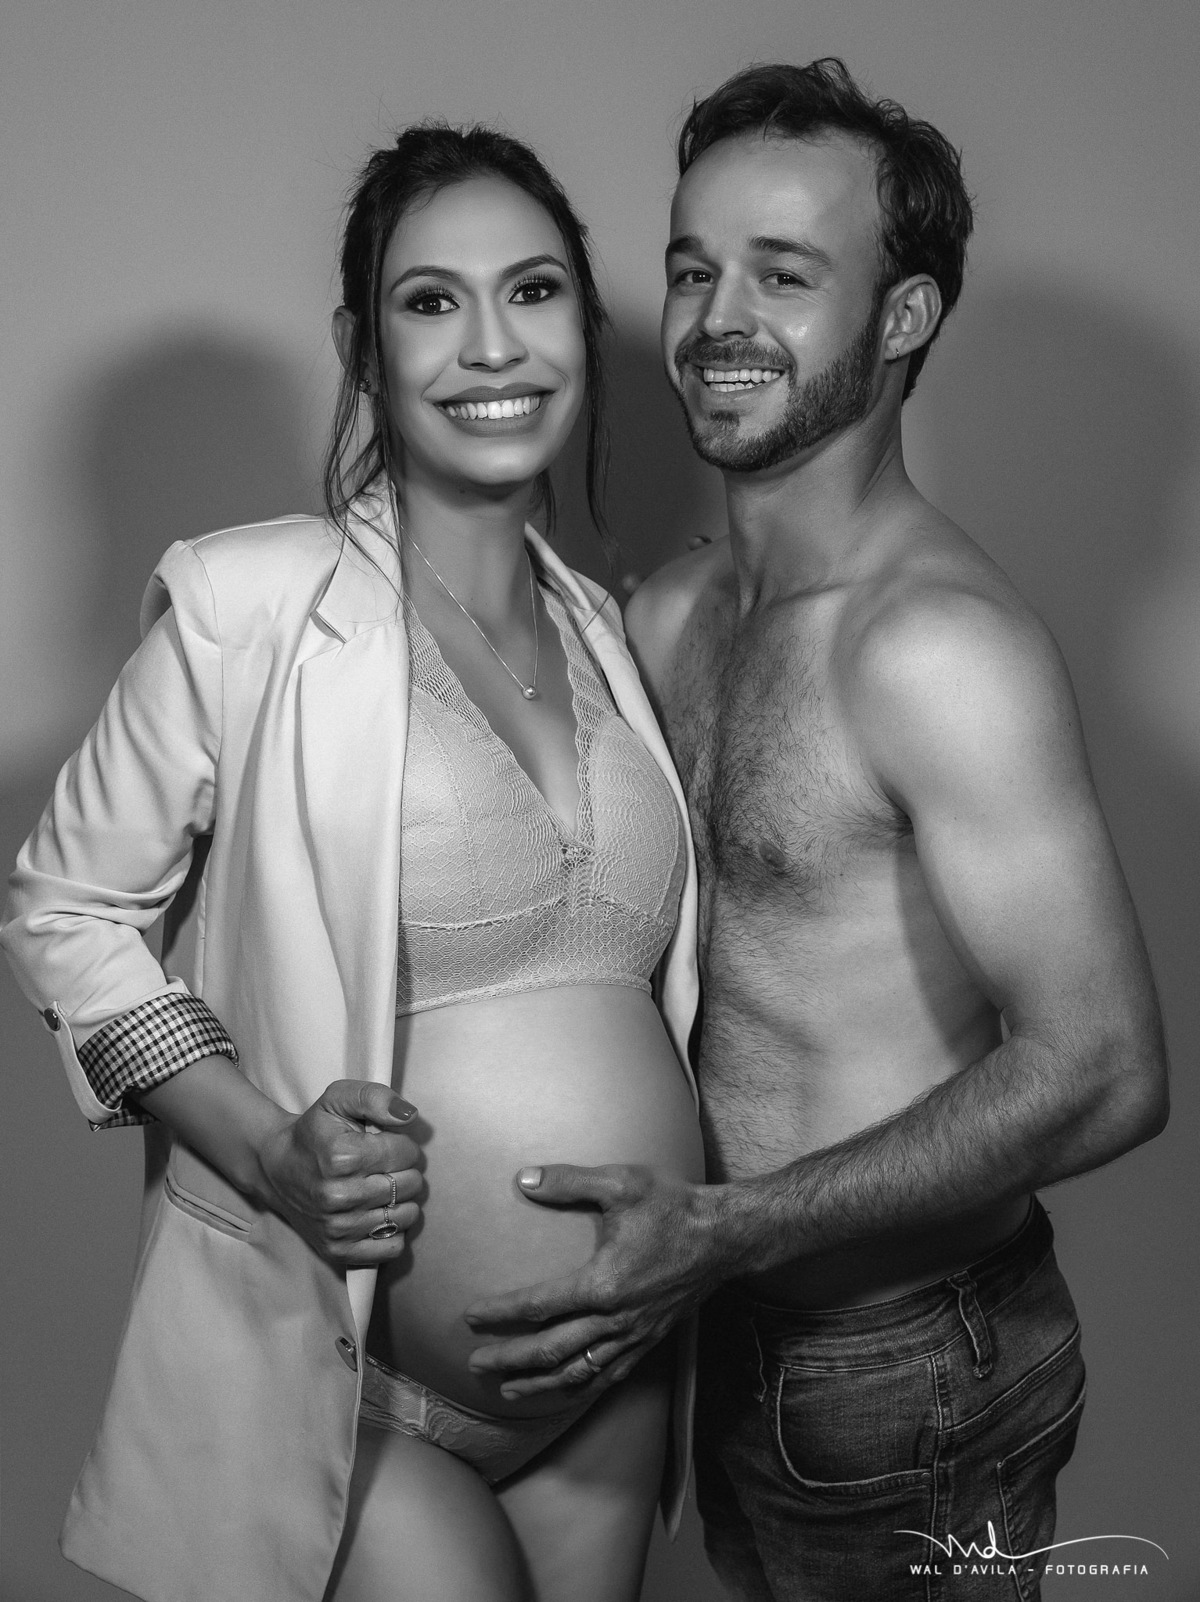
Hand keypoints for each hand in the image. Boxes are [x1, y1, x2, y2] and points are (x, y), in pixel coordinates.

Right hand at [257, 1080, 422, 1265]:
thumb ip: (375, 1097)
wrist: (276, 1167)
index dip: (403, 1144)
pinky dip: (394, 1231)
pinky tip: (378, 1213)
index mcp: (343, 1156)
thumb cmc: (314, 1132)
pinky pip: (392, 1248)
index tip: (385, 1144)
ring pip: (406, 1216)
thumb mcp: (338, 1099)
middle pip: (410, 1184)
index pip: (407, 1153)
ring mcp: (338, 1227)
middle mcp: (340, 1196)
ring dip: (402, 1200)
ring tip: (382, 1188)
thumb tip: (409, 1115)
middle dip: (405, 1170)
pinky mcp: (338, 1250)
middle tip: (384, 1166)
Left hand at [464, 1163, 723, 1397]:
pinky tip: (569, 1389)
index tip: (471, 1316)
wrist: (725, 1236)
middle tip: (475, 1364)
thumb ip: (569, 1181)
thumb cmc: (672, 1206)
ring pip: (579, 1372)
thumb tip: (524, 1179)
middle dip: (510, 1360)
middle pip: (551, 1350)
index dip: (502, 1313)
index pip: (539, 1305)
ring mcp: (634, 1334)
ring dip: (540, 1384)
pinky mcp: (651, 1339)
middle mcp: (616, 1318)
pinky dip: (583, 1386)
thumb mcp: (621, 1182)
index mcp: (603, 1283)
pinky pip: (611, 1373)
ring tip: (509, 1390)